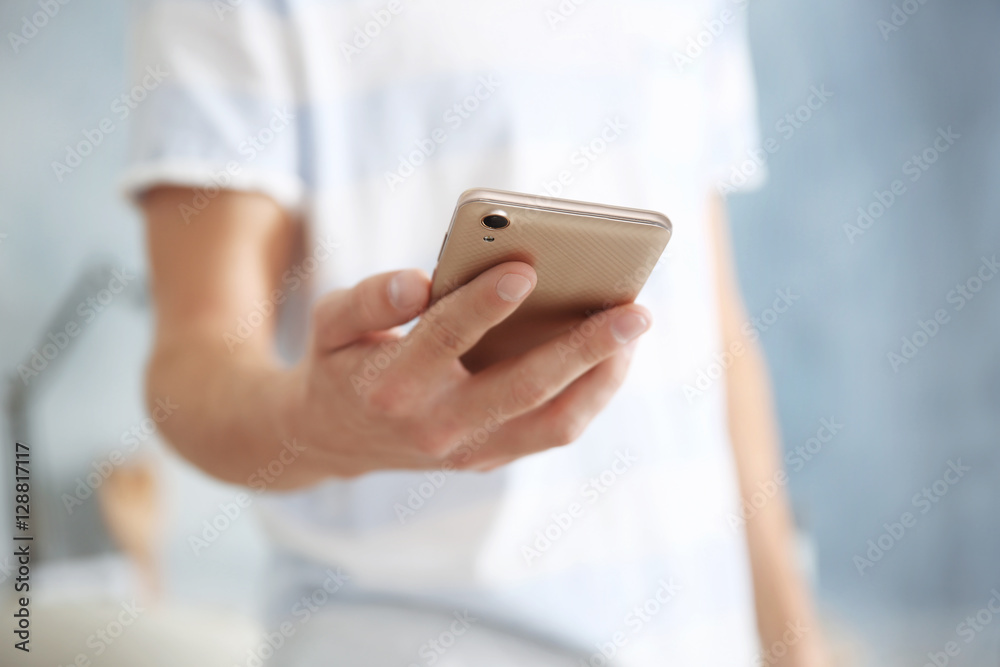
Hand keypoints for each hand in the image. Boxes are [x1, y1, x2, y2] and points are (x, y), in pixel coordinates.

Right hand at [283, 261, 651, 475]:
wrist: (333, 439)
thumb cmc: (341, 361)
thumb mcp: (331, 323)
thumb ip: (370, 299)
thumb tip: (419, 281)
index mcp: (390, 385)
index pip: (442, 338)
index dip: (481, 305)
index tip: (524, 269)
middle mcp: (435, 426)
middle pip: (520, 389)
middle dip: (581, 349)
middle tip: (634, 310)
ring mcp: (468, 450)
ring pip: (552, 423)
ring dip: (601, 378)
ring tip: (634, 330)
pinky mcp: (490, 457)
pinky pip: (552, 431)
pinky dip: (590, 394)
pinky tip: (612, 354)